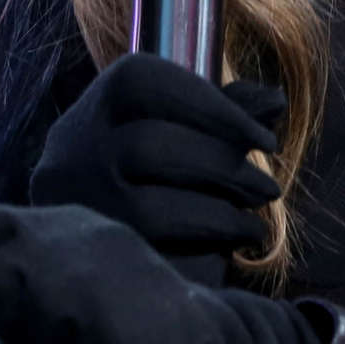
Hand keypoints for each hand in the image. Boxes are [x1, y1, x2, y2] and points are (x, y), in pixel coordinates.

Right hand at [29, 53, 283, 283]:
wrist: (112, 261)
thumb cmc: (161, 177)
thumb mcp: (190, 132)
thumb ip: (224, 113)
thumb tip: (274, 99)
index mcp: (97, 106)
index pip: (142, 82)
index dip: (211, 106)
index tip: (264, 139)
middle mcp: (70, 153)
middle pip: (146, 146)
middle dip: (221, 164)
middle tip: (269, 187)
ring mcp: (73, 210)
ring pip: (144, 205)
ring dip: (217, 210)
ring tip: (257, 213)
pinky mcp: (87, 257)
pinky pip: (148, 253)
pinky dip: (206, 239)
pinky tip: (242, 239)